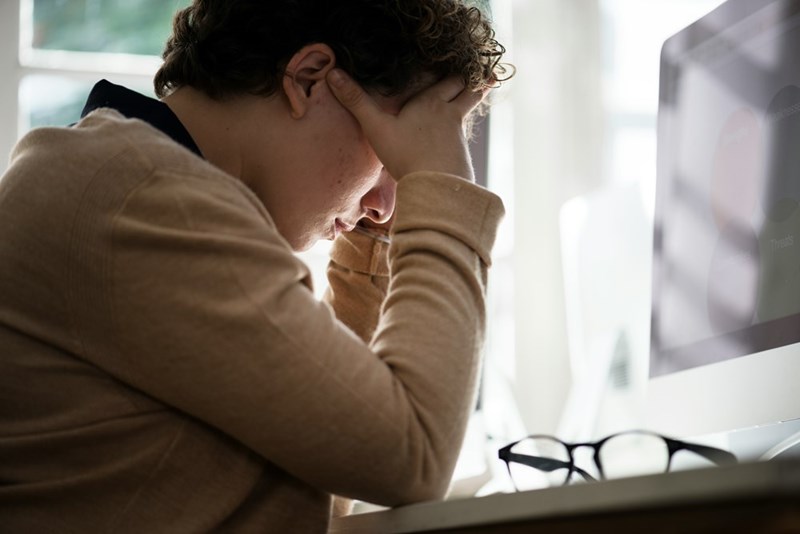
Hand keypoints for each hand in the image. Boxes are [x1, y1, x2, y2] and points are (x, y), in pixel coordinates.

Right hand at [326, 68, 487, 181]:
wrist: (437, 188)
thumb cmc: (406, 155)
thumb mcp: (377, 127)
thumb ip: (357, 101)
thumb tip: (333, 74)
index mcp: (432, 102)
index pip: (451, 79)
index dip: (454, 72)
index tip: (458, 66)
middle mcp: (450, 115)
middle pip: (468, 91)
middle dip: (470, 83)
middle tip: (475, 77)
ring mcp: (459, 137)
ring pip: (469, 113)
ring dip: (472, 103)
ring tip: (475, 96)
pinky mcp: (463, 157)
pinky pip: (464, 140)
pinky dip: (461, 135)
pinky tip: (454, 143)